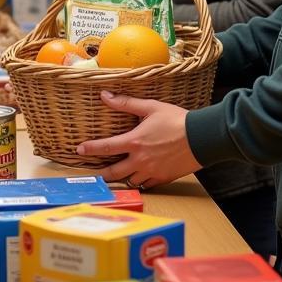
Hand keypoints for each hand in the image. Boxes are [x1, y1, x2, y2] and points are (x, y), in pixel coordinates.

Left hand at [75, 92, 199, 187]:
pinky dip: (140, 183)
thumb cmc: (177, 120)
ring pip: (130, 181)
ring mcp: (152, 172)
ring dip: (122, 179)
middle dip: (103, 173)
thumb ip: (126, 103)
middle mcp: (140, 160)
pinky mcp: (163, 179)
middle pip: (114, 172)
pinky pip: (146, 185)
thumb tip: (105, 96)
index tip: (79, 150)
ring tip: (117, 175)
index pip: (106, 147)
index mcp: (135, 142)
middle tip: (97, 173)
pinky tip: (139, 177)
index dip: (90, 149)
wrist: (202, 138)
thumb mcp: (150, 107)